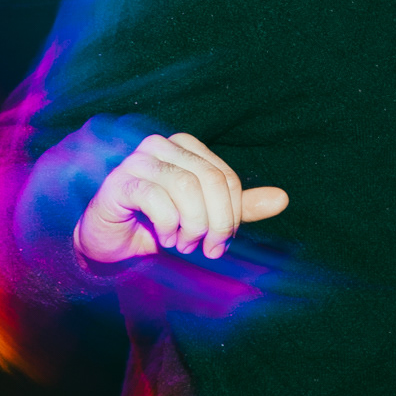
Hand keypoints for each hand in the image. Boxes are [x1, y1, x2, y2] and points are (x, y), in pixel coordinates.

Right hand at [74, 133, 287, 263]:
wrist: (111, 244)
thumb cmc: (157, 226)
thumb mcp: (204, 218)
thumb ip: (239, 208)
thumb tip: (283, 199)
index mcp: (186, 148)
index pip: (227, 177)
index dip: (232, 214)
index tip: (222, 242)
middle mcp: (161, 146)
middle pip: (211, 180)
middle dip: (216, 222)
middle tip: (209, 249)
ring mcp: (137, 161)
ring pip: (186, 186)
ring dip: (192, 225)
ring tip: (184, 244)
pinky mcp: (119, 182)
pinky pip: (156, 198)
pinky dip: (168, 225)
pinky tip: (164, 238)